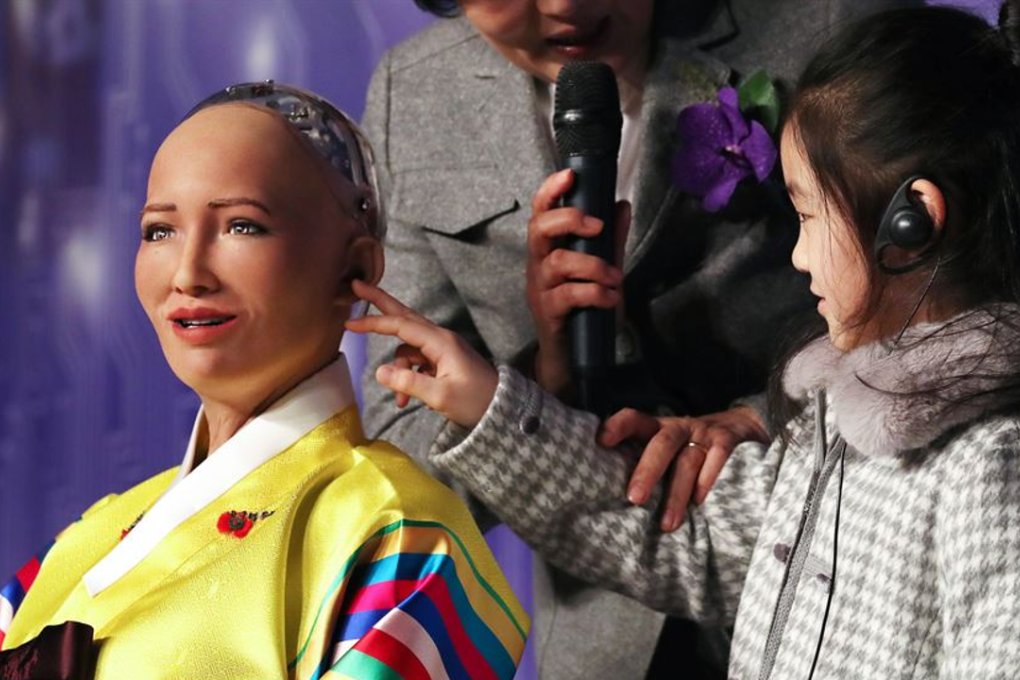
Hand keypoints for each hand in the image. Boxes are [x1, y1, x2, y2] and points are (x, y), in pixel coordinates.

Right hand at [345, 280, 497, 428]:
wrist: (502, 409)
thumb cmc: (476, 401)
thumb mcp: (440, 396)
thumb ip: (409, 382)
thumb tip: (380, 372)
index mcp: (440, 342)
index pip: (400, 325)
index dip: (373, 323)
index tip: (349, 323)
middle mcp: (440, 338)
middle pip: (403, 315)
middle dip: (379, 303)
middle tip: (357, 286)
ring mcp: (442, 348)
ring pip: (407, 350)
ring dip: (399, 372)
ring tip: (402, 400)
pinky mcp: (443, 360)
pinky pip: (417, 362)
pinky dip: (408, 377)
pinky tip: (409, 398)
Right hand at [527, 169, 629, 395]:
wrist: (571, 358)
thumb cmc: (582, 311)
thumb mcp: (601, 271)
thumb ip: (611, 240)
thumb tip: (622, 204)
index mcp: (548, 250)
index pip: (540, 212)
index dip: (550, 191)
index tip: (570, 175)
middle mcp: (538, 265)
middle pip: (539, 229)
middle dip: (569, 220)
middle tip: (598, 227)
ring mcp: (540, 289)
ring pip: (558, 262)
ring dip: (594, 266)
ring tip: (616, 278)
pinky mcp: (547, 313)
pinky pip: (568, 295)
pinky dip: (595, 293)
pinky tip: (611, 298)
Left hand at [598, 406, 769, 531]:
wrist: (743, 425)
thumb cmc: (690, 445)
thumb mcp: (667, 445)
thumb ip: (644, 459)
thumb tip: (608, 493)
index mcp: (658, 427)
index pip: (634, 419)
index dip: (618, 426)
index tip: (601, 442)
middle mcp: (679, 427)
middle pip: (661, 444)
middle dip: (647, 471)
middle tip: (634, 499)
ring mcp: (704, 433)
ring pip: (687, 461)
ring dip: (676, 494)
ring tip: (667, 525)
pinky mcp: (728, 441)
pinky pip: (718, 458)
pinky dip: (708, 479)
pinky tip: (699, 502)